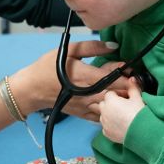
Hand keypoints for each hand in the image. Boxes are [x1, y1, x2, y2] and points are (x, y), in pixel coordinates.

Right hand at [9, 40, 125, 118]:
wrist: (32, 89)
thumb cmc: (48, 67)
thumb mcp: (68, 50)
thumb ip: (92, 47)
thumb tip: (114, 45)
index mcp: (87, 76)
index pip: (116, 79)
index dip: (128, 75)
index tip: (131, 69)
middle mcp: (89, 94)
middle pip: (118, 95)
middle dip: (128, 88)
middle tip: (131, 80)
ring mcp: (86, 107)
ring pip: (112, 108)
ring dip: (121, 101)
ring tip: (124, 92)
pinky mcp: (83, 114)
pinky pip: (102, 117)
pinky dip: (111, 111)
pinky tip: (112, 104)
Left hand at [88, 79, 144, 143]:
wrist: (142, 132)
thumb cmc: (139, 114)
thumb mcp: (138, 98)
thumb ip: (133, 87)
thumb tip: (132, 79)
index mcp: (110, 100)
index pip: (110, 94)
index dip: (118, 95)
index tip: (125, 98)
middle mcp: (104, 111)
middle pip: (104, 104)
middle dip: (111, 104)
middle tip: (123, 107)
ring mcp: (104, 123)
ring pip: (104, 115)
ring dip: (109, 115)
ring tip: (122, 117)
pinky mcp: (106, 133)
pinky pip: (106, 127)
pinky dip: (111, 126)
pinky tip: (120, 126)